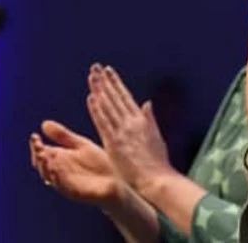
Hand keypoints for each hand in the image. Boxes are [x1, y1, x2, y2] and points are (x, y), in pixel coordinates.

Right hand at [29, 119, 124, 208]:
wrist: (118, 180)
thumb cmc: (99, 164)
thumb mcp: (81, 145)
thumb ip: (64, 136)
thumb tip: (44, 123)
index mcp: (60, 160)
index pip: (41, 154)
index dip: (36, 146)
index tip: (34, 136)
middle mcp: (60, 173)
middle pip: (43, 166)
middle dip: (39, 157)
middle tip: (38, 147)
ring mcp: (67, 184)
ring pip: (51, 178)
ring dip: (46, 168)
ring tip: (43, 156)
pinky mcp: (77, 193)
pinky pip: (65, 188)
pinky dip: (59, 180)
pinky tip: (56, 170)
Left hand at [86, 63, 174, 195]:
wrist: (156, 180)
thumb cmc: (157, 163)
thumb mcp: (156, 136)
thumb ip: (149, 119)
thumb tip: (147, 103)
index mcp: (142, 120)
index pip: (125, 97)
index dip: (116, 83)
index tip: (108, 71)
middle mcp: (131, 123)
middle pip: (115, 98)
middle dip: (105, 81)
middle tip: (96, 67)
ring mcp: (122, 132)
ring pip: (108, 107)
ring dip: (99, 90)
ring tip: (91, 77)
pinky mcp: (114, 143)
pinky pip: (103, 124)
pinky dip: (97, 110)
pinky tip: (91, 98)